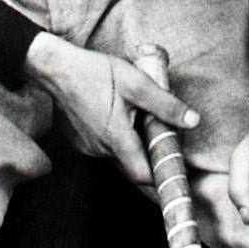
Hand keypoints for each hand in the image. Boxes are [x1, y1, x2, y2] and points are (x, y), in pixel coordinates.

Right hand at [23, 32, 198, 185]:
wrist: (55, 69)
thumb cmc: (95, 72)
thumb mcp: (137, 83)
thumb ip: (165, 105)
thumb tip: (193, 121)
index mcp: (117, 139)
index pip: (144, 176)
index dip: (162, 178)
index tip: (177, 176)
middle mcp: (100, 149)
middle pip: (133, 167)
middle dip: (150, 160)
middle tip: (164, 145)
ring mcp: (88, 147)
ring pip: (119, 157)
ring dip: (133, 148)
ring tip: (139, 124)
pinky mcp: (80, 141)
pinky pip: (104, 149)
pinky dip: (116, 141)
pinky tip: (118, 119)